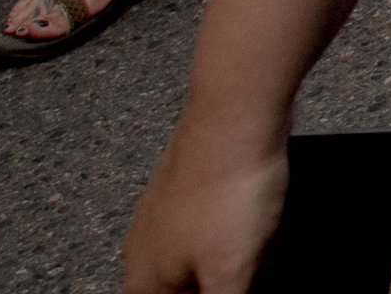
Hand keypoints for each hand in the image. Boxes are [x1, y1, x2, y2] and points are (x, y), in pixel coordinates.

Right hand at [121, 119, 289, 291]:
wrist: (235, 114)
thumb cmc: (227, 190)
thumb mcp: (230, 271)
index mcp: (144, 279)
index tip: (221, 291)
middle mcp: (144, 246)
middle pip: (169, 291)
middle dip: (202, 289)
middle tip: (236, 276)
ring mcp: (164, 212)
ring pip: (185, 260)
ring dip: (212, 271)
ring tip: (242, 263)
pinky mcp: (190, 186)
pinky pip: (203, 227)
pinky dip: (224, 240)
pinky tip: (247, 231)